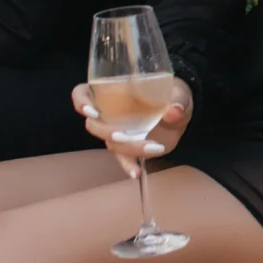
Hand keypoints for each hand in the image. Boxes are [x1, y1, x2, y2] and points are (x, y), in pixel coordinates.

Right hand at [73, 77, 193, 169]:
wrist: (181, 111)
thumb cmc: (172, 93)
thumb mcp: (179, 92)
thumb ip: (177, 99)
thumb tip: (174, 111)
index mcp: (113, 90)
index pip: (83, 93)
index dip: (81, 102)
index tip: (91, 111)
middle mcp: (109, 111)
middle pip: (94, 124)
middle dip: (106, 132)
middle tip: (124, 135)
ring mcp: (117, 130)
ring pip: (110, 143)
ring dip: (127, 148)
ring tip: (153, 148)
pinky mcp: (128, 146)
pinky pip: (123, 158)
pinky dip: (128, 165)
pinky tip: (137, 172)